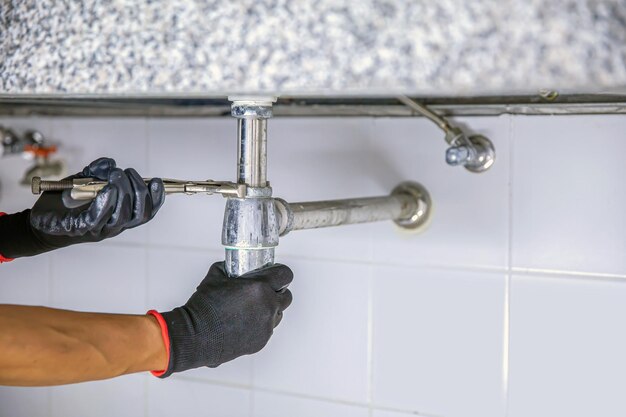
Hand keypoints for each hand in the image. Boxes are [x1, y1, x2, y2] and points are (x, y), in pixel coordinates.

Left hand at [0, 157, 164, 258]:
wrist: (40, 220)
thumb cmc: (65, 203)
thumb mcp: (82, 181)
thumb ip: (97, 171)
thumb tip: (109, 162)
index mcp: (120, 216)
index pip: (146, 212)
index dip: (157, 198)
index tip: (157, 181)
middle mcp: (114, 226)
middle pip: (139, 214)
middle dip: (139, 190)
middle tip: (126, 172)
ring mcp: (98, 230)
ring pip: (123, 216)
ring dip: (123, 192)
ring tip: (116, 175)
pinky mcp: (80, 228)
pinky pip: (98, 218)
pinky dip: (106, 203)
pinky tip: (106, 189)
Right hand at [150, 262, 292, 376]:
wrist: (196, 336)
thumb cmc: (204, 306)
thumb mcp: (215, 276)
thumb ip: (230, 268)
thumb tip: (235, 265)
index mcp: (259, 288)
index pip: (285, 274)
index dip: (280, 273)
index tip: (275, 274)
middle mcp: (268, 306)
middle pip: (286, 296)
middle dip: (277, 292)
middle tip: (263, 292)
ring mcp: (266, 326)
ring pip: (278, 314)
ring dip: (270, 310)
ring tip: (251, 309)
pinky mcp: (261, 341)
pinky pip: (267, 329)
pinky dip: (260, 325)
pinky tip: (244, 323)